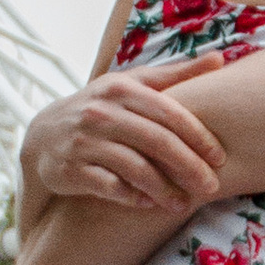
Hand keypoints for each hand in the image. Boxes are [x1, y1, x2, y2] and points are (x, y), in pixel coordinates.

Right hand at [22, 53, 229, 207]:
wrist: (45, 134)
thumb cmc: (102, 108)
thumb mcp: (132, 85)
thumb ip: (175, 75)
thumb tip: (220, 59)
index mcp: (122, 89)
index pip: (169, 112)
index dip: (198, 136)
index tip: (220, 157)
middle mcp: (101, 112)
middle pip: (156, 141)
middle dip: (188, 167)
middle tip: (211, 187)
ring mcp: (84, 141)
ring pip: (134, 168)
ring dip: (164, 190)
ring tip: (183, 205)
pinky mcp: (70, 169)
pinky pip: (108, 187)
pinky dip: (132, 197)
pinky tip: (150, 205)